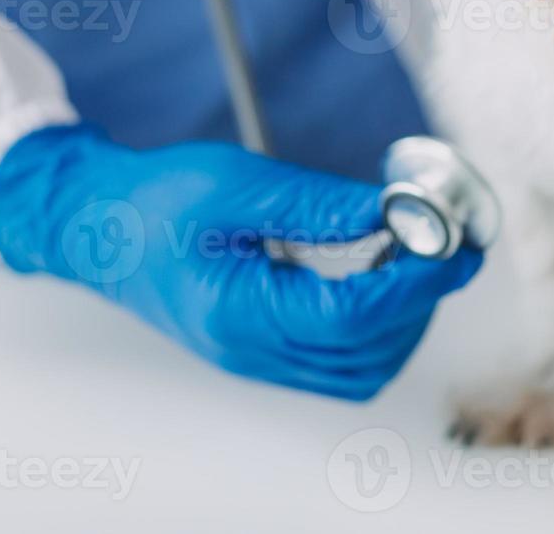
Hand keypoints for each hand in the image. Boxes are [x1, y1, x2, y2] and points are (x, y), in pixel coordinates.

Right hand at [0, 125, 481, 400]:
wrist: (98, 226)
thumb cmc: (155, 201)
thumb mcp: (239, 184)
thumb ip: (320, 204)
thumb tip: (396, 212)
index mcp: (238, 311)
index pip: (352, 317)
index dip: (416, 284)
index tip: (455, 248)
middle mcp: (249, 350)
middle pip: (367, 353)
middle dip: (419, 302)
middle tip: (445, 247)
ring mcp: (254, 358)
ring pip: (360, 369)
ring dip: (403, 321)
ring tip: (415, 260)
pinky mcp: (262, 351)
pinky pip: (338, 366)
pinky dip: (376, 332)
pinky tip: (381, 281)